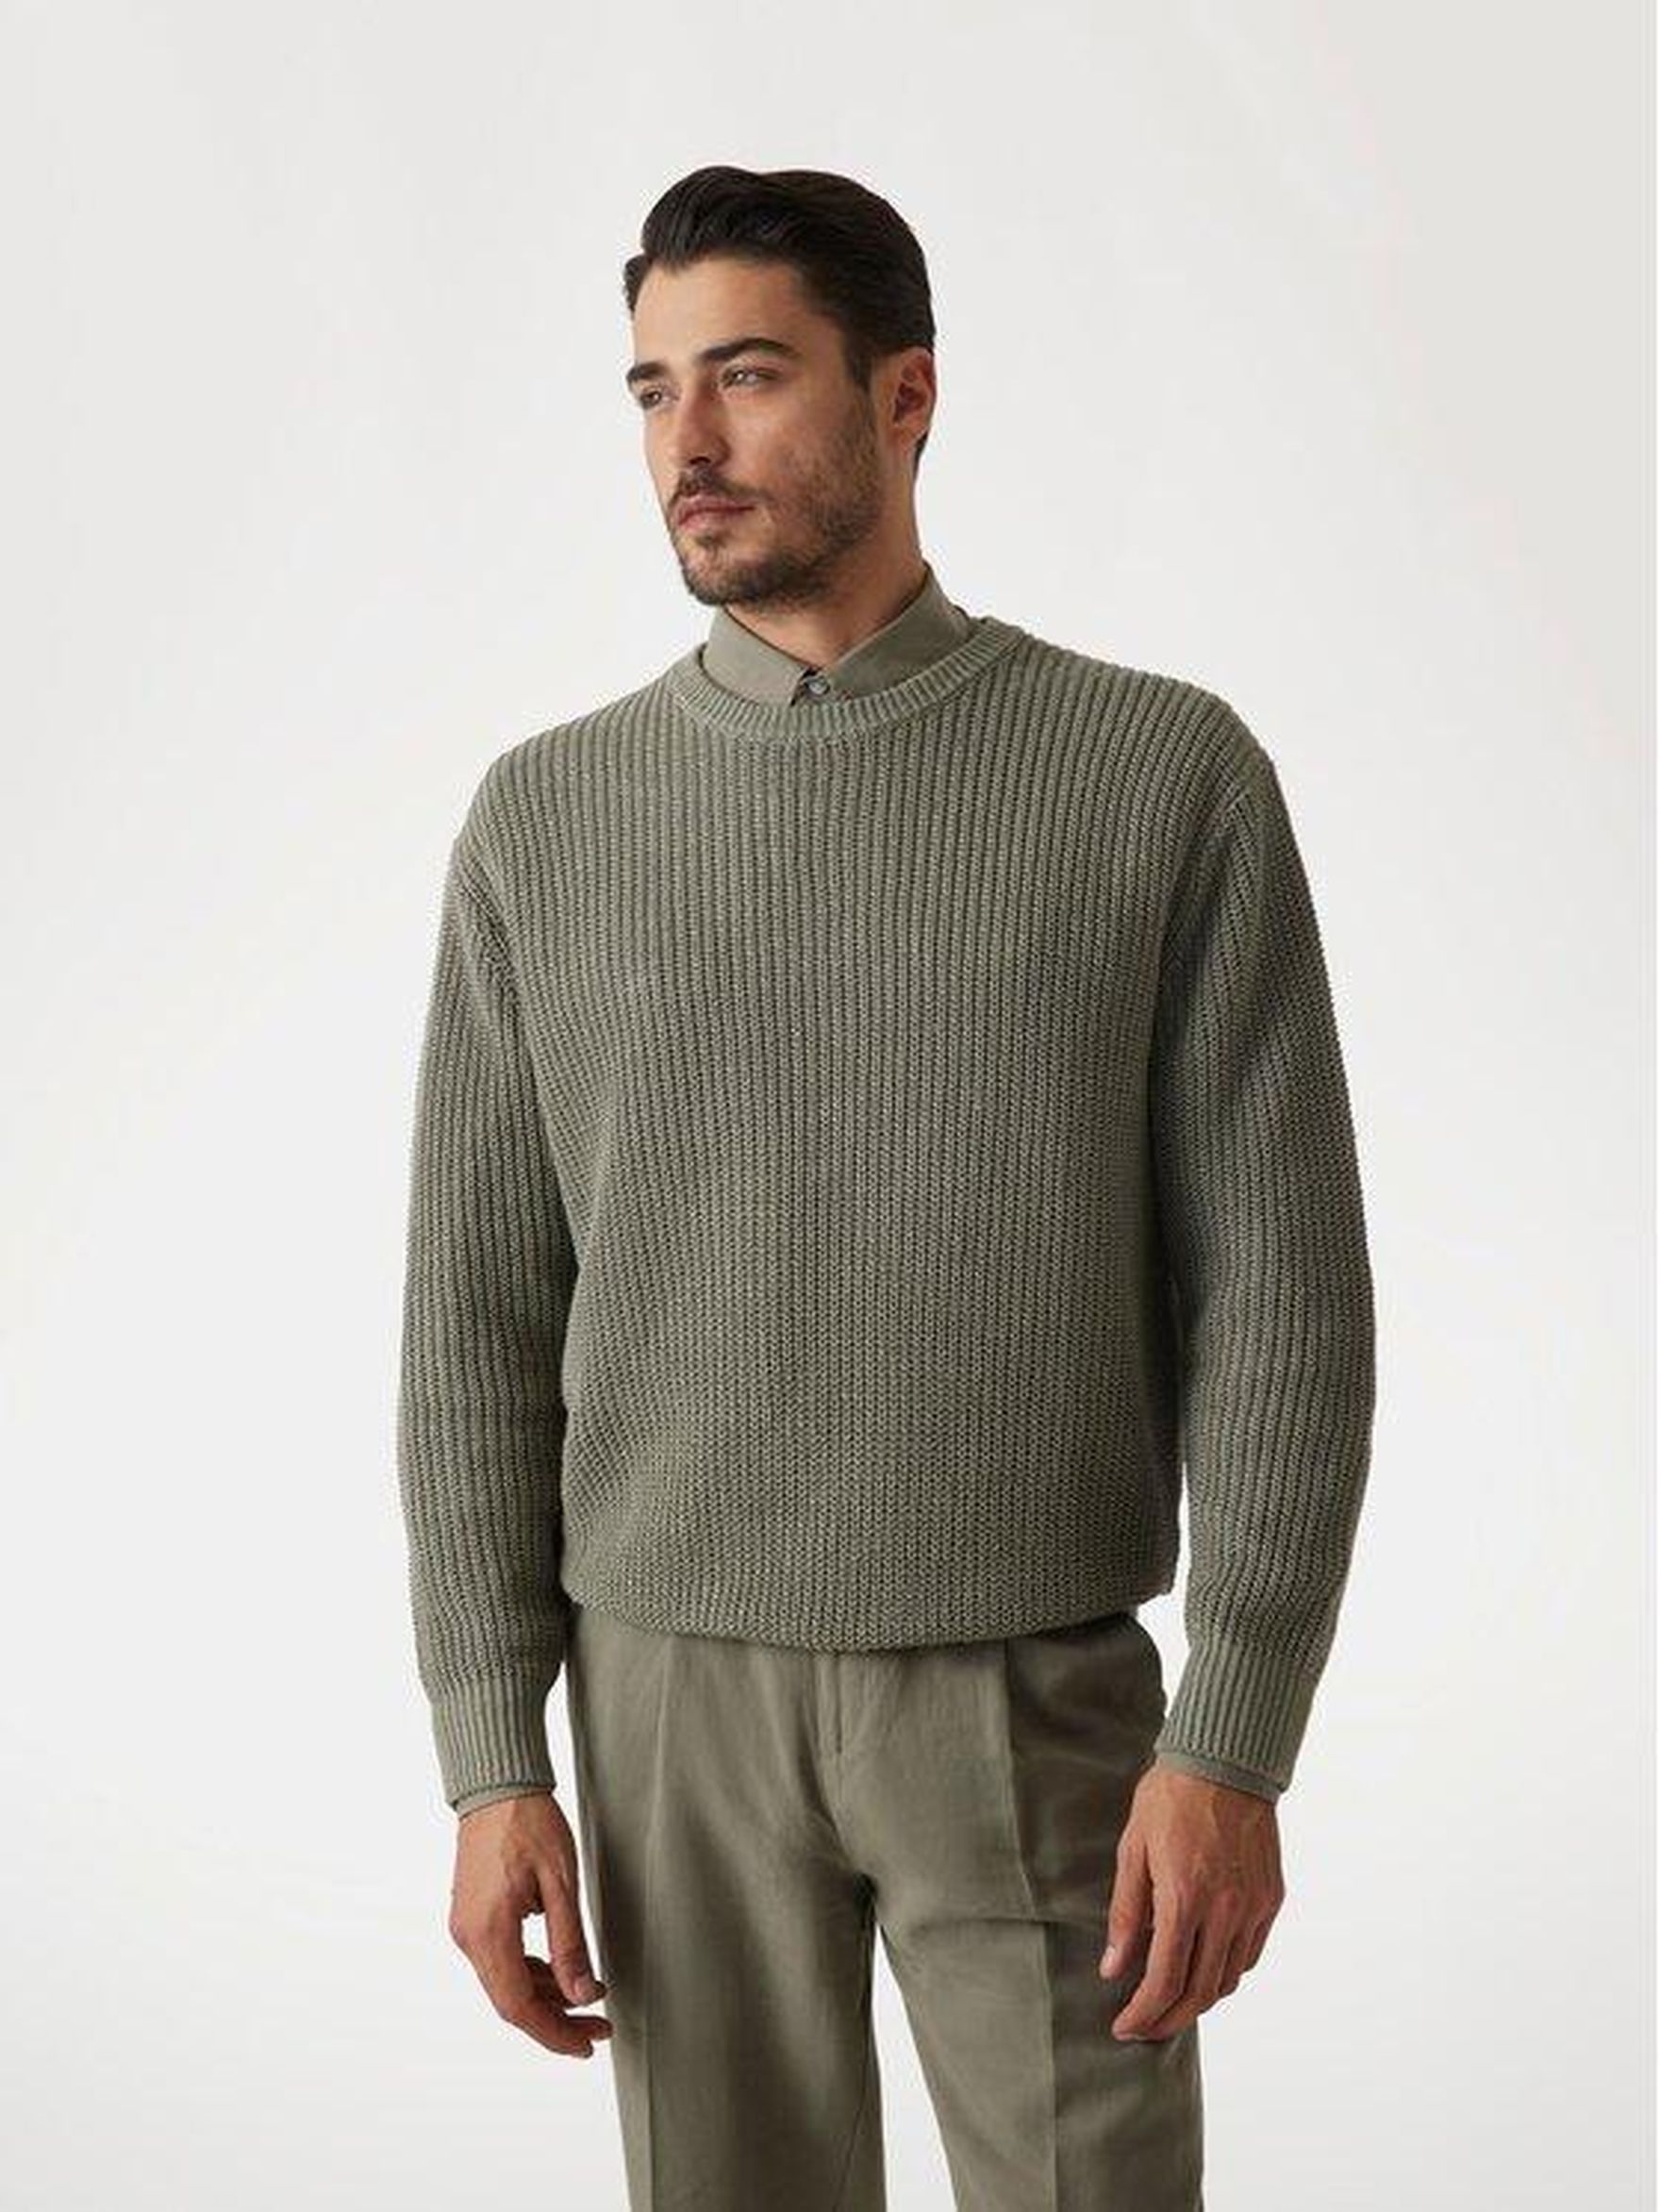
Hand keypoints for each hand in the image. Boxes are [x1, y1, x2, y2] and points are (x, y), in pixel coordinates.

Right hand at [448, 1791, 613, 2059]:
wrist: (497, 1786)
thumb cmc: (528, 1823)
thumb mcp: (561, 1884)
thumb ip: (570, 1943)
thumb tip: (582, 1996)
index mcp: (488, 1933)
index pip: (519, 2007)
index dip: (554, 2033)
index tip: (587, 2044)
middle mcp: (468, 1937)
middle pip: (511, 2001)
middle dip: (557, 2019)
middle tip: (599, 2025)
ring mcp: (466, 1928)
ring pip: (506, 1982)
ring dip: (546, 1996)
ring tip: (589, 1996)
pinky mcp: (471, 1917)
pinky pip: (500, 1960)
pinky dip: (531, 1972)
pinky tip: (560, 1970)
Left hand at [1098, 1761, 1284, 2042]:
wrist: (1225, 1760)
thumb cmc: (1171, 1797)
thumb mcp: (1133, 1849)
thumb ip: (1126, 1914)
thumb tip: (1114, 1969)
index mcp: (1186, 1897)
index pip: (1166, 1980)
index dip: (1143, 2013)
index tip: (1124, 2026)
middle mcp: (1226, 1909)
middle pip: (1201, 1993)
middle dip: (1169, 2020)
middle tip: (1144, 2027)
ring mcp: (1254, 1906)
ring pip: (1229, 1979)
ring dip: (1198, 2000)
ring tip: (1170, 1999)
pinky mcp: (1271, 1898)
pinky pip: (1250, 1953)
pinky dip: (1225, 1971)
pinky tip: (1203, 1964)